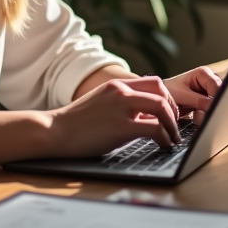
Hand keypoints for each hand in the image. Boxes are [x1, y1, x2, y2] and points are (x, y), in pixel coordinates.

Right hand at [50, 76, 180, 157]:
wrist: (53, 131)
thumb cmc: (74, 124)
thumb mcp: (100, 106)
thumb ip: (122, 107)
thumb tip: (145, 119)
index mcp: (115, 85)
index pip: (152, 82)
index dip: (167, 97)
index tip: (169, 113)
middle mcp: (120, 91)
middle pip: (161, 90)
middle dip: (174, 108)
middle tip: (174, 125)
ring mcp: (121, 107)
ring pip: (162, 107)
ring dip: (172, 124)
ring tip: (173, 138)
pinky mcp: (121, 127)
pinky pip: (155, 129)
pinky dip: (165, 137)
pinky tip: (163, 145)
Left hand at [163, 66, 221, 126]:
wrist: (163, 99)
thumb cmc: (170, 92)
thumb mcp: (182, 95)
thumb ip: (198, 100)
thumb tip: (212, 107)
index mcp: (203, 73)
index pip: (216, 85)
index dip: (215, 97)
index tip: (210, 108)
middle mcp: (210, 81)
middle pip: (220, 95)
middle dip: (211, 106)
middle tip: (202, 114)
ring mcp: (211, 92)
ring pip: (218, 104)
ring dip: (208, 112)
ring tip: (196, 115)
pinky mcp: (209, 102)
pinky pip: (213, 111)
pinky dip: (206, 116)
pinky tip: (196, 116)